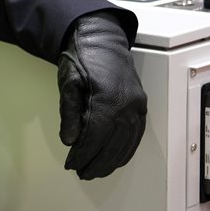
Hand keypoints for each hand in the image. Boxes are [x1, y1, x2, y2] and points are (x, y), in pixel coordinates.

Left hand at [57, 14, 146, 179]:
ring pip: (127, 143)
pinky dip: (126, 150)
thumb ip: (69, 113)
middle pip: (113, 145)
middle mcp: (127, 105)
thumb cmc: (81, 57)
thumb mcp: (68, 82)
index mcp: (108, 99)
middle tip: (81, 172)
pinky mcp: (141, 104)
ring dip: (112, 161)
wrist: (100, 38)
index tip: (71, 163)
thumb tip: (70, 141)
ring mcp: (137, 105)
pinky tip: (115, 158)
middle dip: (96, 162)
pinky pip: (137, 135)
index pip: (95, 138)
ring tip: (96, 171)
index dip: (83, 155)